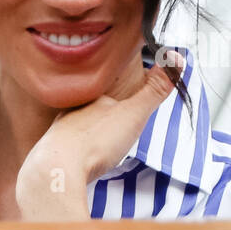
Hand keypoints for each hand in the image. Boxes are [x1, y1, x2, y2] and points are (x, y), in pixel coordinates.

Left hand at [15, 53, 182, 219]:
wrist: (59, 170)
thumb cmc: (95, 141)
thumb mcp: (134, 112)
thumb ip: (154, 90)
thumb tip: (176, 59)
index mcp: (92, 98)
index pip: (111, 93)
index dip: (124, 101)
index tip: (133, 108)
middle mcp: (72, 113)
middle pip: (93, 112)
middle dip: (105, 118)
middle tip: (118, 130)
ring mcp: (60, 134)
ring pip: (78, 130)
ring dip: (89, 137)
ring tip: (101, 147)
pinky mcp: (55, 157)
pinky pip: (68, 152)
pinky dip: (78, 155)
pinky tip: (82, 163)